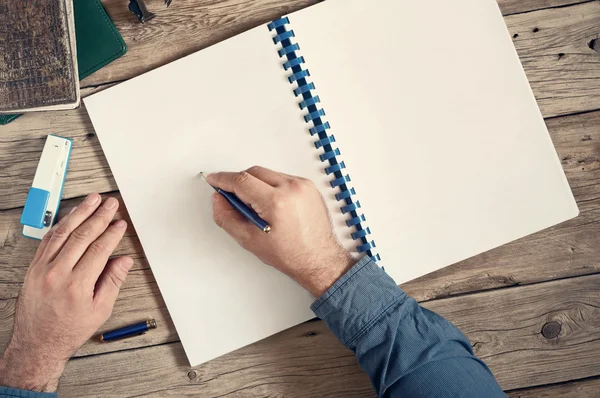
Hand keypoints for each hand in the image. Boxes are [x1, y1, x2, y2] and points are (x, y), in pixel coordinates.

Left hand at [0, 193, 132, 391]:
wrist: (37, 343)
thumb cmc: (68, 330)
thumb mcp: (99, 311)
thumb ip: (112, 282)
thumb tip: (124, 260)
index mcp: (77, 285)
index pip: (99, 249)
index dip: (112, 233)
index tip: (120, 223)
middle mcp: (57, 274)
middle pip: (82, 236)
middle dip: (99, 216)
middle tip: (110, 204)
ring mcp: (42, 269)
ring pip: (63, 233)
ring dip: (79, 213)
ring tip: (91, 200)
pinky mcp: (33, 268)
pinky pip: (48, 240)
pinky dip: (61, 225)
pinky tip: (71, 216)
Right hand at [207, 166, 353, 296]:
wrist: (319, 259)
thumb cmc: (290, 255)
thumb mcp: (250, 240)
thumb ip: (228, 217)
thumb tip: (218, 200)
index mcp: (277, 202)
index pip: (241, 181)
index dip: (223, 179)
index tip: (214, 180)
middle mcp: (292, 188)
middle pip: (254, 172)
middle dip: (239, 182)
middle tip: (233, 199)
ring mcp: (303, 185)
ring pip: (268, 174)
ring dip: (256, 184)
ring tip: (257, 208)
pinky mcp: (309, 186)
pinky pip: (282, 178)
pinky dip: (272, 186)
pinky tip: (272, 206)